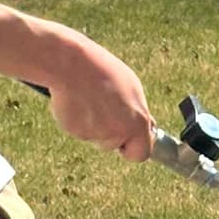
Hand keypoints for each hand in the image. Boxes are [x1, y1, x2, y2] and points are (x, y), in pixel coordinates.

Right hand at [39, 32, 154, 161]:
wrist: (71, 64)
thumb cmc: (103, 71)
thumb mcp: (132, 89)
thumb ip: (138, 112)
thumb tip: (146, 127)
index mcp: (136, 122)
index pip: (140, 154)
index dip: (134, 148)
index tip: (129, 141)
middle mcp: (116, 133)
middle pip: (113, 144)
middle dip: (109, 132)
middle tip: (104, 106)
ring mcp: (93, 134)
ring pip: (94, 136)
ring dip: (93, 123)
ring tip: (90, 97)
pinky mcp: (73, 130)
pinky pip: (78, 129)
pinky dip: (78, 119)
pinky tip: (77, 99)